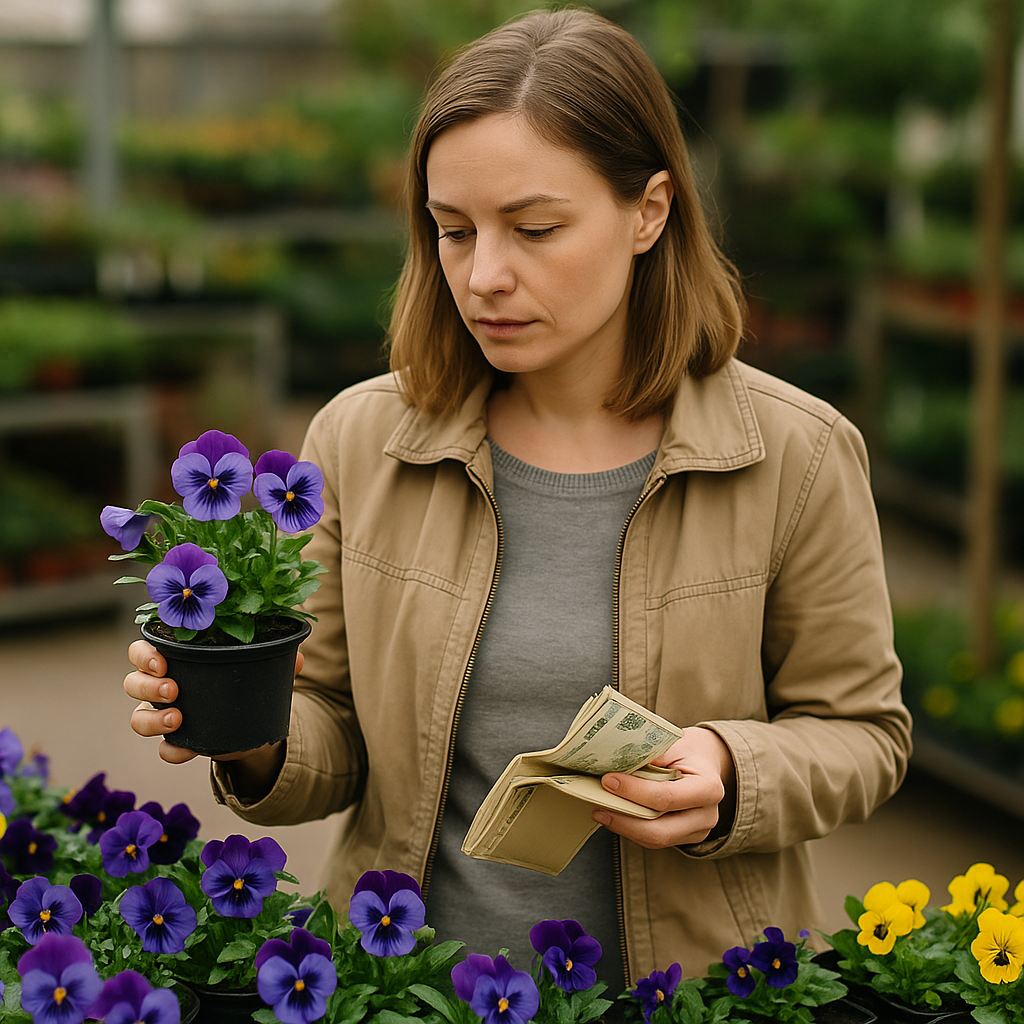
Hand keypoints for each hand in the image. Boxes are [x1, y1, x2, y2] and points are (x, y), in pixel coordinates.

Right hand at [124, 640, 301, 777]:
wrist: (255, 724)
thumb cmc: (247, 681)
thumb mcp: (261, 666)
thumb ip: (276, 659)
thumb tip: (298, 657)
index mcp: (177, 658)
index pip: (144, 649)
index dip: (144, 654)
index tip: (161, 661)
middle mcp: (163, 685)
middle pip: (133, 682)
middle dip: (147, 686)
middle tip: (173, 689)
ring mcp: (166, 715)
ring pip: (138, 717)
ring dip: (152, 718)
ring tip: (177, 720)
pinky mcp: (179, 742)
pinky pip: (164, 749)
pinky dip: (172, 750)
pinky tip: (186, 750)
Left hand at [591, 727, 735, 848]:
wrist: (706, 762)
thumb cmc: (687, 751)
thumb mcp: (674, 744)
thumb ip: (650, 754)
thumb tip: (616, 761)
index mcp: (708, 787)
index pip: (665, 797)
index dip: (633, 791)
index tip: (609, 780)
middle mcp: (707, 815)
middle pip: (660, 831)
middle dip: (625, 820)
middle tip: (598, 807)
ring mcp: (698, 830)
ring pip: (655, 840)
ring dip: (624, 828)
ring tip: (601, 812)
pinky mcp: (685, 838)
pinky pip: (655, 840)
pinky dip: (632, 829)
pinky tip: (615, 816)